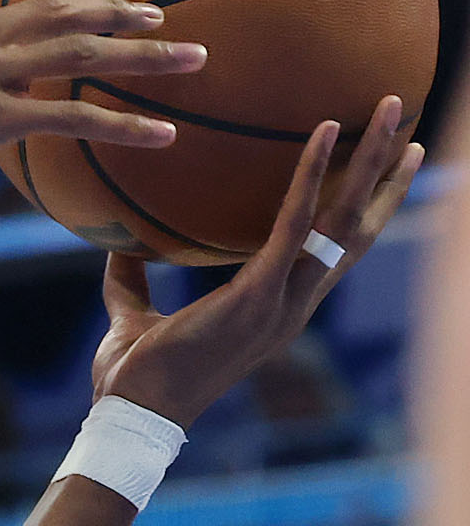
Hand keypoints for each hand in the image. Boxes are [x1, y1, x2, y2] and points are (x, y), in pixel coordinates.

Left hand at [91, 99, 423, 427]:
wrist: (132, 415)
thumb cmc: (132, 378)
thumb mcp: (132, 319)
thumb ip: (131, 280)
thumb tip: (117, 245)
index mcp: (274, 311)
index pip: (333, 254)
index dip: (362, 212)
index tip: (384, 172)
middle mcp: (292, 305)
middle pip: (357, 231)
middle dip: (387, 178)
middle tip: (407, 126)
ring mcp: (282, 301)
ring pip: (344, 220)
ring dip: (370, 162)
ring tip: (392, 110)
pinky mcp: (259, 294)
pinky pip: (295, 222)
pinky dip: (312, 174)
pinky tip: (328, 131)